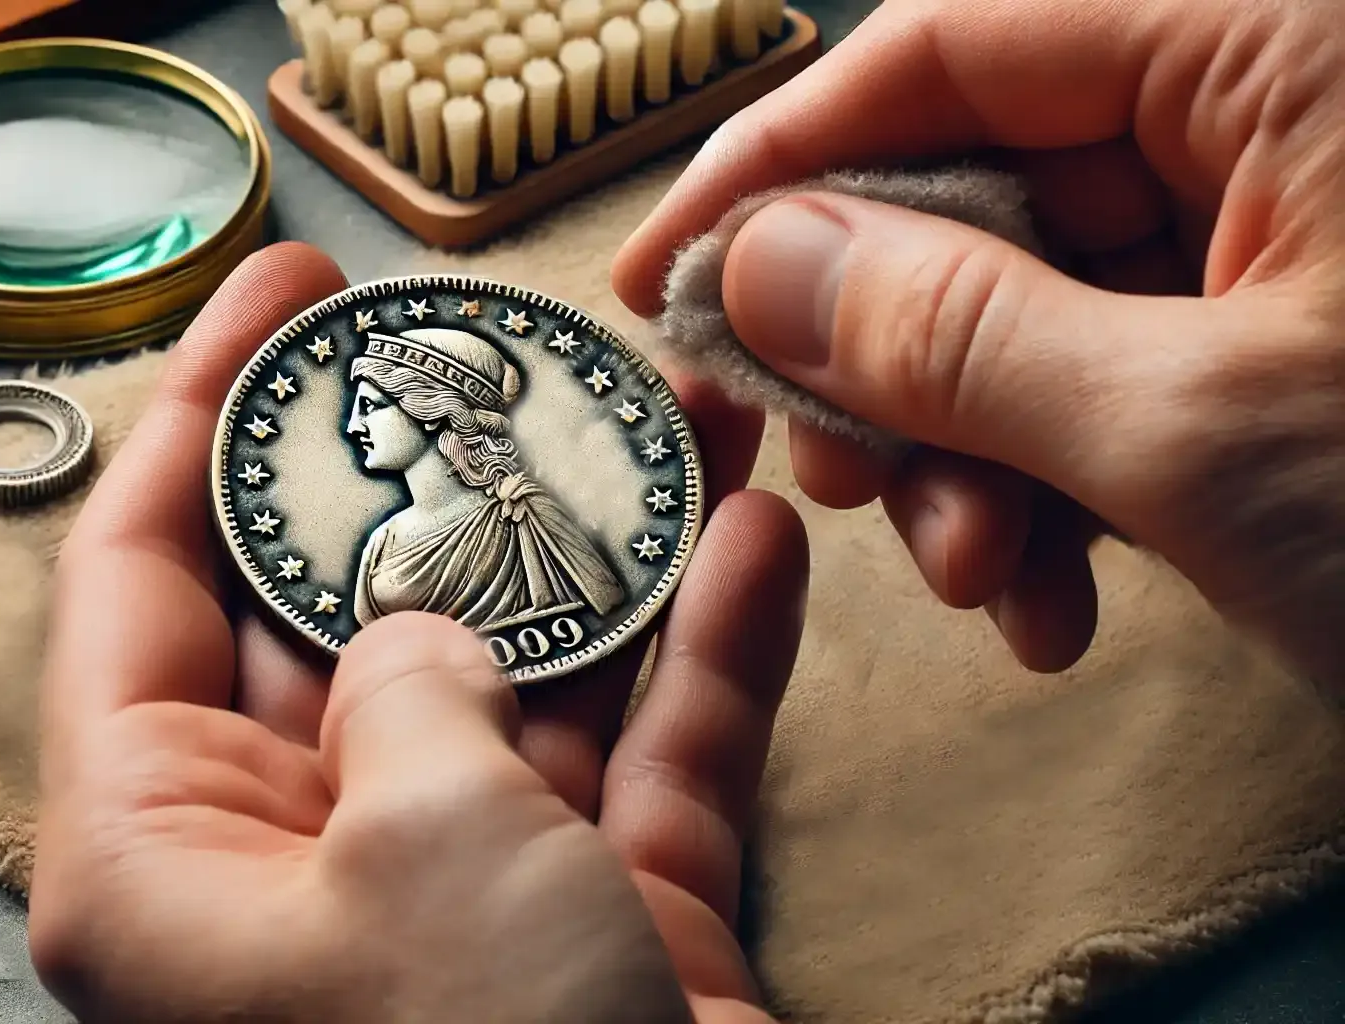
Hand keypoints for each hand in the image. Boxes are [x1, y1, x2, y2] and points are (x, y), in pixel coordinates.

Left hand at [26, 242, 809, 1022]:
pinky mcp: (595, 936)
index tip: (281, 290)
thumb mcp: (421, 843)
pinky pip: (634, 764)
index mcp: (157, 855)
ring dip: (594, 551)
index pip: (137, 584)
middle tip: (500, 349)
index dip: (198, 414)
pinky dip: (695, 659)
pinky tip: (755, 538)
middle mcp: (287, 875)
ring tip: (660, 407)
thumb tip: (416, 634)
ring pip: (508, 678)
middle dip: (428, 477)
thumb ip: (405, 688)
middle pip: (339, 614)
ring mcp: (449, 905)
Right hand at [613, 0, 1344, 690]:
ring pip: (1026, 310)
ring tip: (980, 576)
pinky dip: (1058, 497)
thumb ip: (958, 337)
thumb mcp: (1200, 431)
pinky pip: (1107, 383)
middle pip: (975, 194)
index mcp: (1276, 42)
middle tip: (839, 478)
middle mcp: (1266, 107)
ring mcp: (1280, 226)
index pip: (949, 49)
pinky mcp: (1282, 336)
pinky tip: (1054, 602)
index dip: (775, 167)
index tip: (660, 280)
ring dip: (968, 463)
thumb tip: (757, 269)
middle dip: (892, 370)